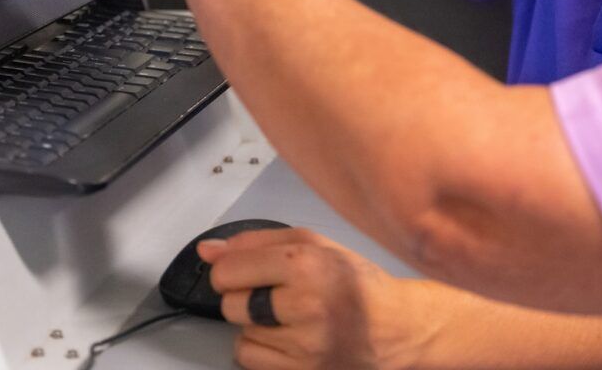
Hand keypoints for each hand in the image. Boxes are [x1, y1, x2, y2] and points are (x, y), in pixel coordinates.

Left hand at [200, 228, 435, 369]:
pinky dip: (262, 349)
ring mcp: (304, 345)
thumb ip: (256, 243)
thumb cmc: (354, 283)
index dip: (230, 270)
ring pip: (240, 335)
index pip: (228, 271)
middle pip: (230, 304)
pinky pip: (251, 360)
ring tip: (287, 318)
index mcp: (306, 264)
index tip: (243, 271)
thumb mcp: (315, 245)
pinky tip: (286, 338)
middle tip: (272, 295)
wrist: (396, 328)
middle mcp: (304, 305)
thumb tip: (206, 251)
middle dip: (244, 297)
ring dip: (255, 326)